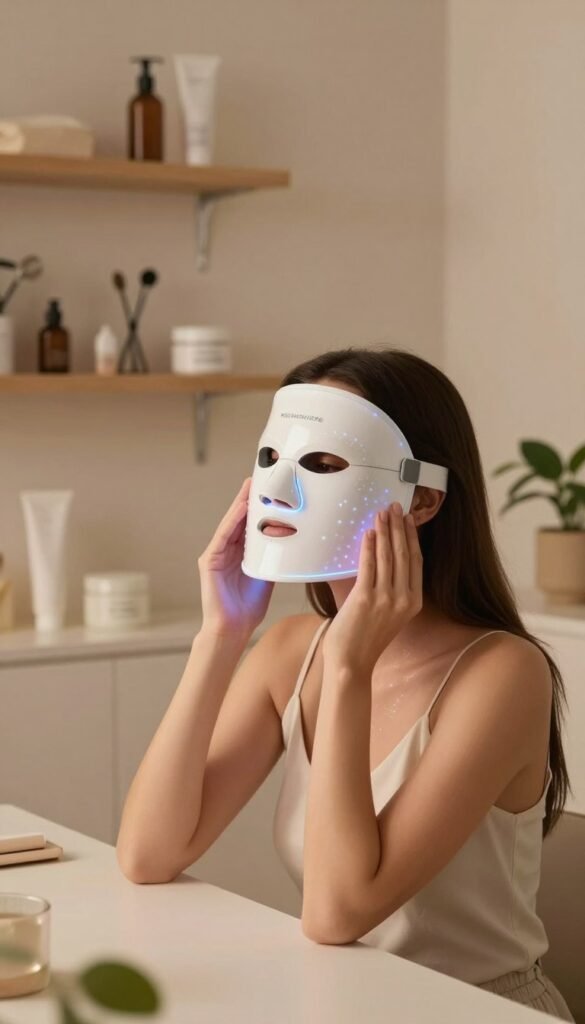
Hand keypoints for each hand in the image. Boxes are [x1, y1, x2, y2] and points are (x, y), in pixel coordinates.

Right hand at [198, 478, 273, 638]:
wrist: (233, 628)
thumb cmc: (249, 605)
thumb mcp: (268, 574)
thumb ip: (275, 556)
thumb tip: (294, 541)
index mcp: (240, 553)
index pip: (250, 524)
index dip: (258, 506)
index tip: (270, 487)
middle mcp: (226, 549)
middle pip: (239, 518)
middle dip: (249, 498)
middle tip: (261, 477)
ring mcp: (216, 554)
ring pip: (231, 523)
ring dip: (240, 504)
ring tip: (251, 486)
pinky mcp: (209, 561)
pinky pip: (223, 537)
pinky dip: (232, 521)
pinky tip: (240, 508)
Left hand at [322, 502, 422, 674]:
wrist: (351, 664)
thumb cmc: (365, 640)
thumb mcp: (387, 614)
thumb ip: (388, 590)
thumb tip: (379, 559)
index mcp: (413, 603)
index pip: (416, 562)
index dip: (412, 538)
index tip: (408, 520)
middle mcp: (404, 600)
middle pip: (404, 554)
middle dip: (399, 527)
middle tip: (394, 506)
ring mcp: (386, 599)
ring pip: (388, 557)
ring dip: (385, 531)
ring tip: (381, 513)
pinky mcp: (365, 599)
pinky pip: (369, 566)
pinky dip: (369, 547)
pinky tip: (369, 533)